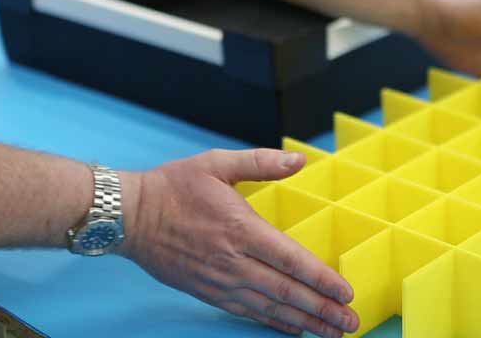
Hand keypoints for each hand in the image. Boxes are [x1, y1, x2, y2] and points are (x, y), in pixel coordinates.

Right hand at [119, 149, 358, 337]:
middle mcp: (233, 260)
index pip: (291, 259)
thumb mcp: (217, 162)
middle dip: (322, 310)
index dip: (321, 279)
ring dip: (304, 322)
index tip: (345, 293)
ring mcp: (220, 281)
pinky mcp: (209, 292)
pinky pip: (248, 312)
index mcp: (240, 228)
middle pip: (287, 291)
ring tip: (331, 333)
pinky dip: (274, 323)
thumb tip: (299, 160)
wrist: (130, 216)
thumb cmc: (174, 187)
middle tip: (350, 323)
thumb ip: (261, 162)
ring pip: (270, 308)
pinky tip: (294, 329)